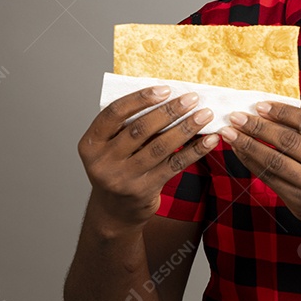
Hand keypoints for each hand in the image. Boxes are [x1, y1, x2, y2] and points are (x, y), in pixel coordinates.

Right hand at [78, 86, 218, 234]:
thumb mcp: (111, 147)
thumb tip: (167, 97)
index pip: (114, 113)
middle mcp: (103, 161)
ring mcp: (123, 178)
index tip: (165, 89)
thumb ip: (128, 125)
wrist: (114, 211)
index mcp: (90, 143)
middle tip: (192, 98)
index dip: (140, 99)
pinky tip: (210, 140)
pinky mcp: (144, 190)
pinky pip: (174, 165)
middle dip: (170, 111)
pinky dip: (195, 151)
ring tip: (205, 115)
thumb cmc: (117, 167)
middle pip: (140, 129)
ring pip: (160, 147)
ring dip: (186, 128)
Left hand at [217, 102, 300, 232]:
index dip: (282, 112)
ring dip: (249, 145)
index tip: (259, 105)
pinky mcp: (298, 201)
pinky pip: (269, 179)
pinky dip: (252, 163)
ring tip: (230, 133)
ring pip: (275, 162)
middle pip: (289, 142)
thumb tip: (269, 112)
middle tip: (237, 117)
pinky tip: (240, 151)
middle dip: (259, 127)